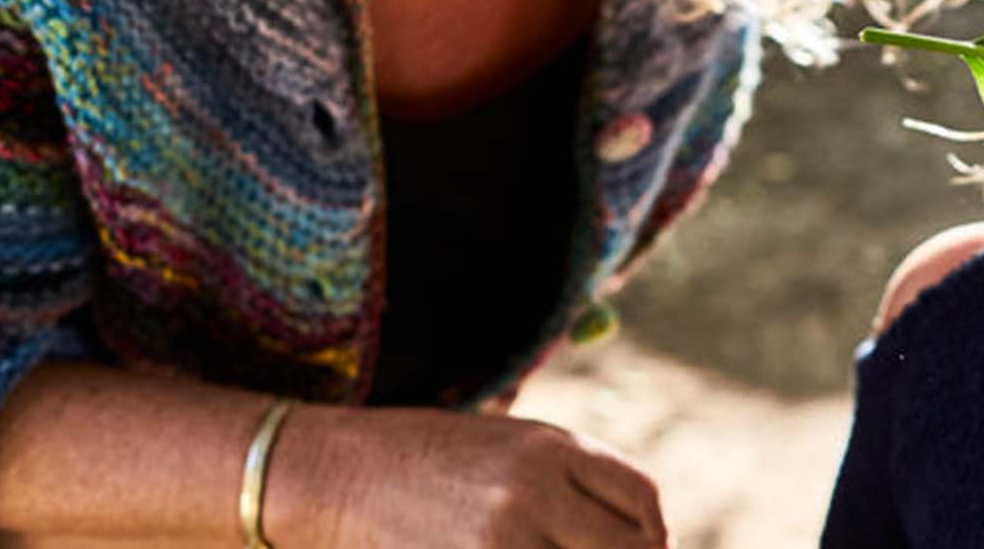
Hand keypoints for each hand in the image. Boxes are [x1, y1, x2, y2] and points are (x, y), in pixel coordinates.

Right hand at [278, 405, 669, 548]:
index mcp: (548, 446)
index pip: (642, 498)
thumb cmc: (424, 460)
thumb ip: (572, 477)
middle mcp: (532, 492)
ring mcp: (501, 543)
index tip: (645, 546)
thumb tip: (645, 533)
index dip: (653, 533)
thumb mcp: (507, 444)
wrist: (330, 476)